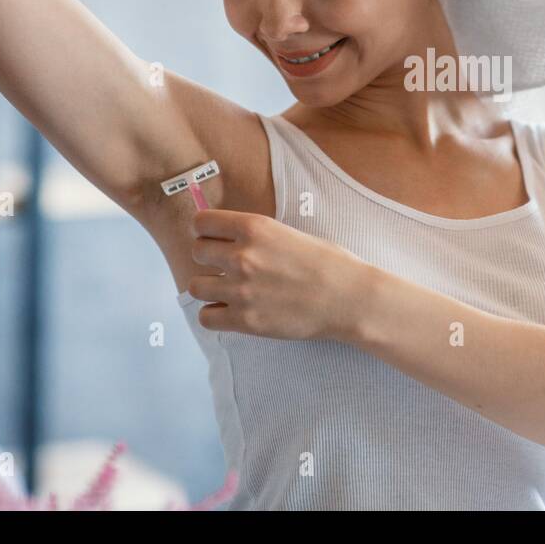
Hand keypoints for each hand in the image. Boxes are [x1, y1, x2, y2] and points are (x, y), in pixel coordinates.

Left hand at [187, 209, 375, 342]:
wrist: (349, 298)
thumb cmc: (330, 263)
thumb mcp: (289, 234)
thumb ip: (257, 236)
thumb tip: (232, 240)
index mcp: (255, 228)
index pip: (201, 222)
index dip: (206, 231)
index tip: (214, 238)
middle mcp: (242, 256)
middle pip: (197, 252)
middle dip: (209, 259)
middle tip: (226, 267)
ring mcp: (240, 290)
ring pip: (196, 286)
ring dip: (209, 287)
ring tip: (227, 291)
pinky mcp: (245, 320)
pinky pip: (206, 318)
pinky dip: (215, 315)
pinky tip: (231, 312)